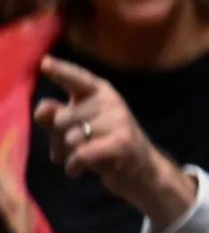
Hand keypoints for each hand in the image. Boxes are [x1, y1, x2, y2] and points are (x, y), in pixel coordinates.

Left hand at [33, 57, 193, 227]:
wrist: (141, 169)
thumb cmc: (103, 143)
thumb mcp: (76, 127)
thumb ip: (54, 116)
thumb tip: (43, 109)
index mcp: (98, 91)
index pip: (76, 79)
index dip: (60, 71)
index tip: (44, 62)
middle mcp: (110, 101)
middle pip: (61, 119)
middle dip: (58, 139)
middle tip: (75, 147)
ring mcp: (119, 120)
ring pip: (70, 139)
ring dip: (68, 155)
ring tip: (83, 158)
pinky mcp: (122, 142)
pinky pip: (81, 154)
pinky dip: (74, 166)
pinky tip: (78, 170)